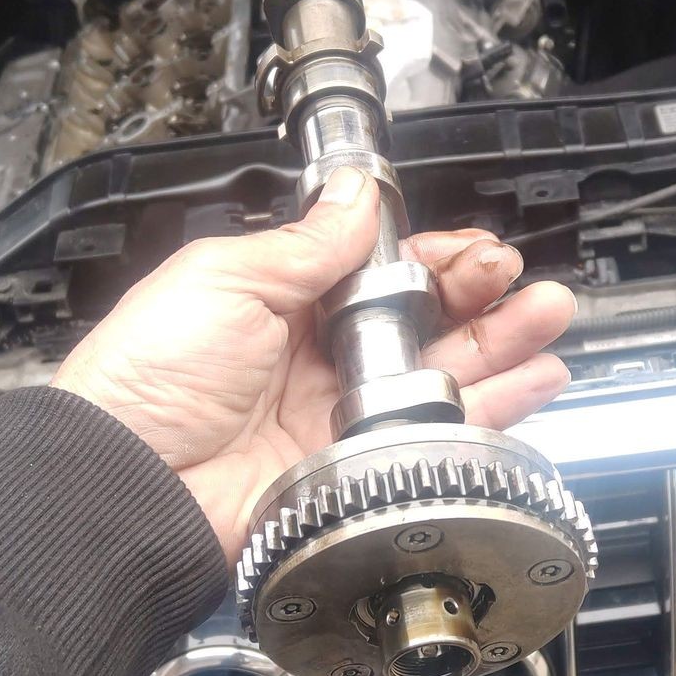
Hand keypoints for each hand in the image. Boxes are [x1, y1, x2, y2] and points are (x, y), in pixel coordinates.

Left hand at [52, 167, 575, 562]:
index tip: (470, 248)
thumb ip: (307, 243)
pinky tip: (530, 381)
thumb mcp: (227, 276)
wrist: (130, 478)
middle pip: (420, 320)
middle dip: (478, 293)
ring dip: (501, 343)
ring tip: (546, 314)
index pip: (378, 270)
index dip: (430, 256)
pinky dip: (490, 410)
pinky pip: (432, 434)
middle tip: (515, 276)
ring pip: (440, 374)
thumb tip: (357, 196)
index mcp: (280, 301)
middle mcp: (315, 358)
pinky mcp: (352, 467)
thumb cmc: (148, 375)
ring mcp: (337, 415)